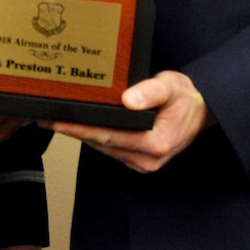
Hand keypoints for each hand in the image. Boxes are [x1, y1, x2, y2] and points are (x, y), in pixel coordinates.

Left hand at [49, 70, 208, 172]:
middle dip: (74, 131)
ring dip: (83, 135)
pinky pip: (112, 149)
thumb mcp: (171, 86)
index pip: (109, 136)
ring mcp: (143, 163)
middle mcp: (148, 159)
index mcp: (155, 143)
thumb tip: (128, 100)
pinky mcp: (140, 161)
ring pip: (105, 148)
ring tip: (58, 121)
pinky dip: (96, 137)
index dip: (81, 129)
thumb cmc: (185, 98)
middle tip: (48, 118)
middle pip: (102, 144)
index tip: (58, 122)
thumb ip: (151, 91)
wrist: (201, 111)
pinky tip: (82, 126)